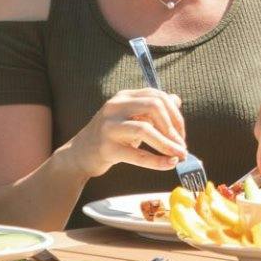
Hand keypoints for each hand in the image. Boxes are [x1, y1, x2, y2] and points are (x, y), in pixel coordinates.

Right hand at [72, 88, 187, 177]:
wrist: (79, 154)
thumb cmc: (109, 136)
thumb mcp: (130, 117)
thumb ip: (151, 109)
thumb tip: (176, 100)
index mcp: (123, 97)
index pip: (157, 95)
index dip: (175, 114)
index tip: (181, 133)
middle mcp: (115, 107)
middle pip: (154, 107)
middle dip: (174, 127)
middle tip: (182, 145)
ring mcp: (109, 127)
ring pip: (146, 129)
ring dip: (168, 144)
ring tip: (180, 156)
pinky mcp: (106, 148)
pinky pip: (137, 155)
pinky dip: (157, 161)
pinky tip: (169, 164)